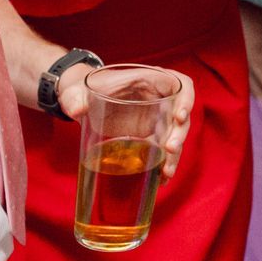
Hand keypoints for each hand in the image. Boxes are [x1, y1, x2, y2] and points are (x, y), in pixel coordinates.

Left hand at [55, 64, 196, 179]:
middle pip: (180, 117)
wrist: (81, 100)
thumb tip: (77, 109)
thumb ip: (75, 98)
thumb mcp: (78, 90)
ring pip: (174, 137)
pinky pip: (163, 150)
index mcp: (150, 80)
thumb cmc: (85, 87)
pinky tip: (160, 180)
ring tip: (165, 174)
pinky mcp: (150, 136)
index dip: (186, 100)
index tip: (179, 116)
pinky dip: (163, 164)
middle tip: (169, 149)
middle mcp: (159, 100)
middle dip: (179, 134)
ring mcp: (156, 119)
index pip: (180, 85)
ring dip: (174, 156)